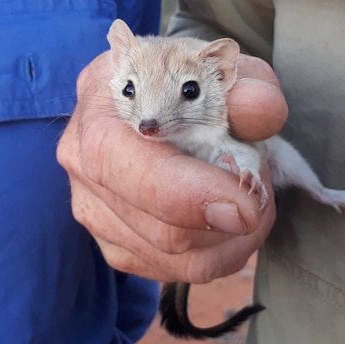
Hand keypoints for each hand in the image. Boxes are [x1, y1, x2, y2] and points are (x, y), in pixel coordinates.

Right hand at [56, 51, 286, 282]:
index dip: (187, 194)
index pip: (122, 163)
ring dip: (231, 240)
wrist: (156, 98)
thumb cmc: (184, 82)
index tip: (247, 203)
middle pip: (157, 228)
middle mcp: (82, 161)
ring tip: (250, 200)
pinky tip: (228, 221)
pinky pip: (173, 272)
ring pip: (173, 259)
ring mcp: (92, 208)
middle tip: (261, 192)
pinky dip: (217, 253)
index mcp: (100, 105)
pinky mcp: (112, 243)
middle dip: (229, 221)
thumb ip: (247, 84)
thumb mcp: (221, 71)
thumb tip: (261, 110)